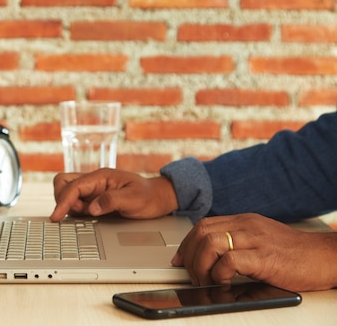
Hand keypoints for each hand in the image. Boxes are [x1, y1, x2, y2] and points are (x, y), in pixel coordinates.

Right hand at [49, 168, 178, 221]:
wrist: (158, 198)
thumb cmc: (148, 195)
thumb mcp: (134, 199)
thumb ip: (111, 201)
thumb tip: (91, 208)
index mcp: (101, 176)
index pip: (74, 186)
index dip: (63, 201)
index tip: (56, 216)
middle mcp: (94, 181)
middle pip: (63, 182)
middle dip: (61, 198)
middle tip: (73, 214)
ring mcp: (92, 190)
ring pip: (67, 192)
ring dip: (68, 205)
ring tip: (84, 216)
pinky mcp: (94, 199)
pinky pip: (76, 202)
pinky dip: (74, 210)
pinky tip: (86, 217)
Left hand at [171, 213, 336, 291]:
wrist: (325, 256)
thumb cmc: (295, 253)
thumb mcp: (260, 240)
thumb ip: (237, 243)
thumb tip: (211, 259)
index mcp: (243, 221)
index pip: (203, 225)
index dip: (187, 244)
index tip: (180, 260)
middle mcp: (246, 226)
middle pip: (201, 232)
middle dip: (189, 256)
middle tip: (193, 276)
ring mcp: (255, 239)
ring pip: (210, 243)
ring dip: (201, 265)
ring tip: (207, 281)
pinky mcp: (264, 257)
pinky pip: (230, 260)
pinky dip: (220, 273)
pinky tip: (226, 282)